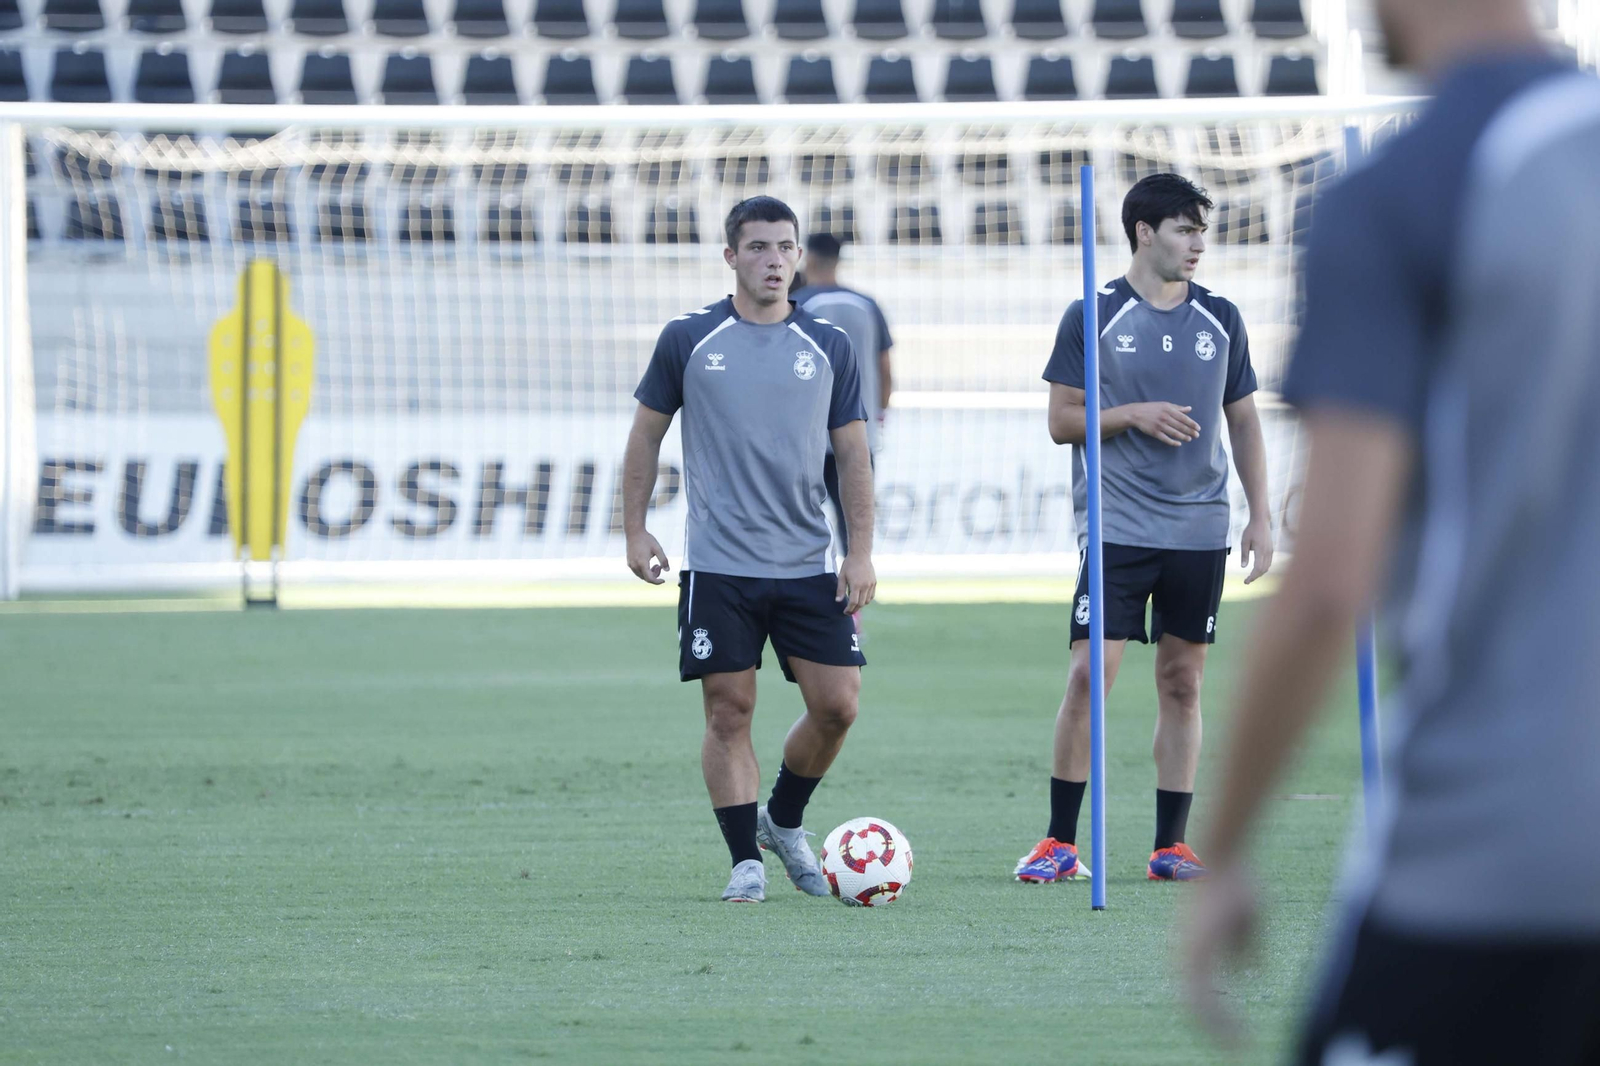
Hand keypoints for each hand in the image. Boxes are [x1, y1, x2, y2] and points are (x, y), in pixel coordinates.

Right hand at [626, 531, 669, 584]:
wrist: (634, 532)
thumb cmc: (646, 540)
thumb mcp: (658, 549)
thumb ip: (663, 560)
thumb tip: (668, 570)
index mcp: (642, 563)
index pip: (650, 579)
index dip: (657, 582)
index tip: (663, 580)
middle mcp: (634, 565)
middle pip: (646, 578)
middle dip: (654, 575)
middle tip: (659, 566)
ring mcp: (630, 564)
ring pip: (641, 576)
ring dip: (649, 573)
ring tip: (655, 564)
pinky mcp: (629, 562)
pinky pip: (637, 571)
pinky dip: (644, 571)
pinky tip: (648, 563)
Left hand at [835, 553, 876, 614]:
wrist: (860, 555)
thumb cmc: (849, 565)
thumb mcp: (842, 576)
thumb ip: (840, 590)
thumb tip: (838, 601)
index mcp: (856, 585)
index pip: (853, 602)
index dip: (849, 609)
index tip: (845, 612)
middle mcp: (865, 586)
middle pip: (861, 604)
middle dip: (854, 609)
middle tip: (849, 611)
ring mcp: (871, 585)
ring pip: (867, 601)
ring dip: (861, 605)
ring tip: (854, 605)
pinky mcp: (874, 582)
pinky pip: (872, 595)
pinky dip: (867, 600)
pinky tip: (861, 599)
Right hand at [1127, 402, 1201, 446]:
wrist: (1136, 413)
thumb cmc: (1152, 408)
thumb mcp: (1165, 405)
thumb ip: (1177, 408)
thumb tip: (1189, 408)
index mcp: (1169, 410)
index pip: (1183, 418)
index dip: (1192, 424)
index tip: (1198, 428)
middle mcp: (1165, 418)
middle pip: (1180, 426)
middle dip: (1190, 431)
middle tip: (1197, 435)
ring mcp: (1159, 426)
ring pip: (1174, 433)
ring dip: (1183, 437)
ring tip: (1189, 439)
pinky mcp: (1154, 433)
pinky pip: (1166, 439)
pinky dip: (1173, 442)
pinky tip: (1178, 444)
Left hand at [1183, 862, 1258, 1045]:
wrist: (1226, 858)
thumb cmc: (1238, 884)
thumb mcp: (1247, 922)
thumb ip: (1245, 949)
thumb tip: (1249, 974)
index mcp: (1195, 948)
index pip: (1199, 992)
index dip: (1216, 1015)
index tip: (1238, 1034)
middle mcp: (1186, 954)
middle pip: (1194, 1006)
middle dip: (1215, 1031)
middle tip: (1237, 1050)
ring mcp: (1188, 953)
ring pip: (1196, 1008)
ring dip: (1218, 1031)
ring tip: (1238, 1048)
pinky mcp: (1196, 952)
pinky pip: (1202, 997)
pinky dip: (1220, 1020)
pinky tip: (1238, 1033)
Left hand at [1240, 517, 1274, 583]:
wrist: (1261, 521)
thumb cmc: (1251, 530)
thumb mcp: (1244, 541)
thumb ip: (1244, 554)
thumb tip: (1243, 567)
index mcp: (1260, 550)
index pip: (1257, 568)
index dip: (1252, 576)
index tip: (1246, 581)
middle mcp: (1267, 552)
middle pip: (1263, 570)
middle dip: (1255, 577)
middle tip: (1246, 581)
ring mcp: (1271, 551)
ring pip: (1267, 567)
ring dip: (1259, 573)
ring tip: (1251, 576)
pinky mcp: (1271, 549)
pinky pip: (1268, 562)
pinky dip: (1263, 568)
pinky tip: (1257, 570)